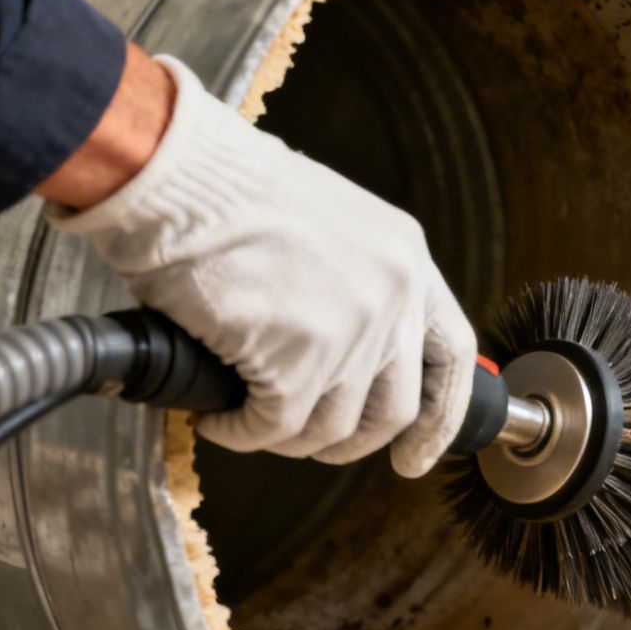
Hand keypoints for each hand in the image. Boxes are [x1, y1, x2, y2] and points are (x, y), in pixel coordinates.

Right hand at [47, 50, 475, 475]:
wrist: (178, 175)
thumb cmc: (229, 190)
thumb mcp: (329, 224)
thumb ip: (355, 283)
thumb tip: (343, 349)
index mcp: (408, 260)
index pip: (452, 356)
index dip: (441, 416)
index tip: (417, 454)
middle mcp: (394, 298)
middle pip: (394, 408)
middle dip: (349, 441)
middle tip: (309, 443)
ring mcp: (351, 332)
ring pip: (333, 427)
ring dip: (287, 438)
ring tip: (248, 418)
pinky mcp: (297, 360)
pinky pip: (276, 426)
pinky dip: (242, 434)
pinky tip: (220, 418)